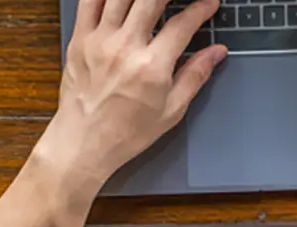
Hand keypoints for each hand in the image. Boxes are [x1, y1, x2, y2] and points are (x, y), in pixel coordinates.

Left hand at [39, 0, 227, 185]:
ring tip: (151, 0)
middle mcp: (125, 48)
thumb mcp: (171, 110)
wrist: (84, 143)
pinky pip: (89, 1)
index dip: (201, 8)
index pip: (183, 24)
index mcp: (151, 67)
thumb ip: (195, 75)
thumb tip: (216, 53)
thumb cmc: (126, 132)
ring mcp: (99, 41)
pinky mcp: (79, 40)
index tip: (209, 3)